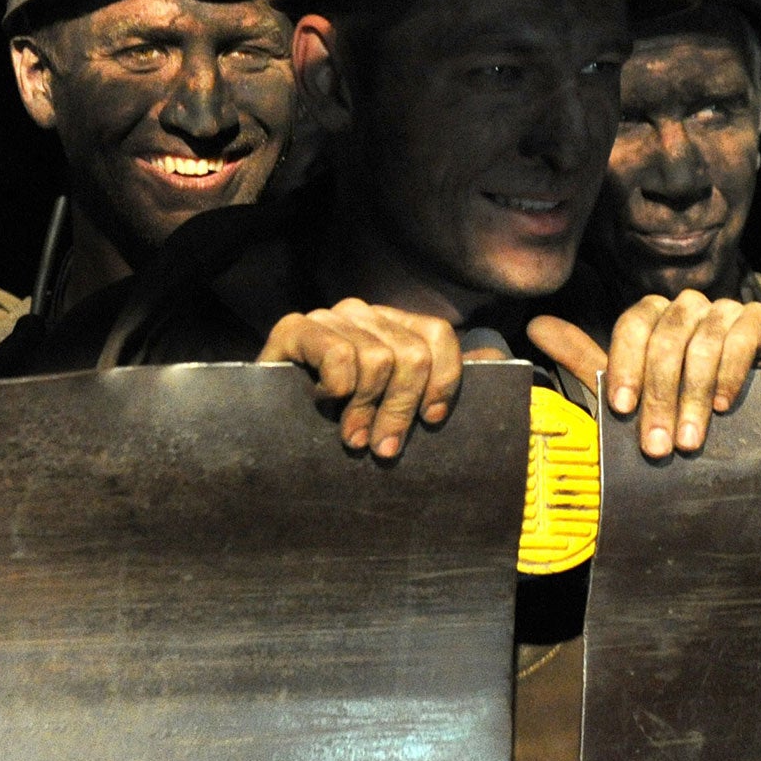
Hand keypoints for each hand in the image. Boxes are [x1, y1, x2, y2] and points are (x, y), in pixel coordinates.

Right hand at [258, 298, 462, 458]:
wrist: (265, 427)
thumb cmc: (336, 420)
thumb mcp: (391, 405)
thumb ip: (434, 382)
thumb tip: (494, 362)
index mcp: (392, 325)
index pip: (439, 334)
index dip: (444, 381)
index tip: (430, 421)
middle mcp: (364, 313)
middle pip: (412, 355)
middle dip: (401, 409)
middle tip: (384, 447)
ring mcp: (329, 317)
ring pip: (378, 360)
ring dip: (366, 409)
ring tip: (353, 436)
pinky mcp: (294, 327)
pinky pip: (338, 353)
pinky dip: (337, 387)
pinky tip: (324, 401)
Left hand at [532, 291, 760, 457]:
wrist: (760, 416)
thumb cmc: (688, 404)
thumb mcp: (636, 389)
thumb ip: (587, 360)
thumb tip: (535, 325)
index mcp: (654, 316)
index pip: (632, 324)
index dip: (624, 365)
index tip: (620, 410)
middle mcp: (688, 306)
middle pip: (665, 338)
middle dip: (659, 397)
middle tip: (658, 447)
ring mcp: (725, 309)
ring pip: (701, 342)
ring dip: (692, 397)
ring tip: (689, 442)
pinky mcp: (760, 320)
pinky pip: (741, 336)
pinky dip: (729, 373)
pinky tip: (724, 406)